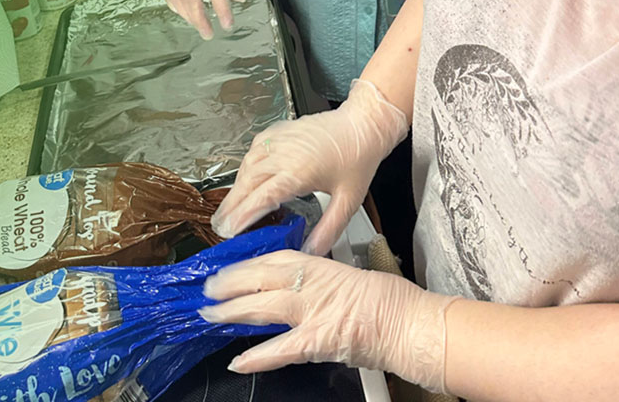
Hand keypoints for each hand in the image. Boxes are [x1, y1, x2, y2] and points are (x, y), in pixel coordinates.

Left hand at [200, 249, 457, 391]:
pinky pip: (282, 348)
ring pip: (264, 307)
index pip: (277, 258)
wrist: (410, 323)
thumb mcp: (352, 277)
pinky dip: (258, 356)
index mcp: (323, 265)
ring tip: (210, 317)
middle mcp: (314, 284)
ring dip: (234, 312)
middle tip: (208, 290)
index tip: (229, 267)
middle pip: (262, 278)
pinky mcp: (319, 340)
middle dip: (231, 284)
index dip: (249, 263)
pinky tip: (238, 361)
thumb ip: (324, 281)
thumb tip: (303, 287)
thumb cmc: (390, 301)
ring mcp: (314, 311)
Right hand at [212, 79, 407, 255]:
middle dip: (231, 206)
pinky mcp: (279, 130)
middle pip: (247, 182)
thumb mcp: (349, 201)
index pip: (261, 197)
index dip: (242, 215)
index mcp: (299, 171)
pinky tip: (247, 180)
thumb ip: (329, 230)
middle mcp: (284, 153)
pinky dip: (246, 167)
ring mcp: (280, 139)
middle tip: (220, 226)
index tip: (229, 231)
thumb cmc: (358, 157)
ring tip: (231, 208)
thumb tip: (311, 252)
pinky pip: (254, 150)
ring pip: (247, 165)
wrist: (363, 124)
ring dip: (237, 187)